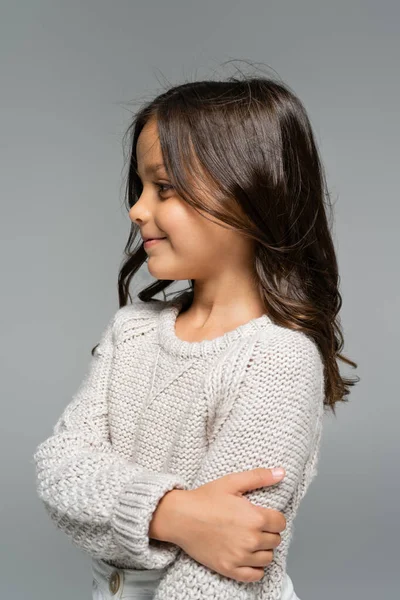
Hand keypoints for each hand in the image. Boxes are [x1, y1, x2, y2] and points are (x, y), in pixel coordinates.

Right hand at [169, 467, 285, 582]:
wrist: (180, 517)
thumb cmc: (204, 499)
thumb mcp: (232, 482)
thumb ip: (259, 477)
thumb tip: (281, 473)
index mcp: (254, 518)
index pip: (280, 523)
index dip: (274, 517)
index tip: (264, 515)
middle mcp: (250, 539)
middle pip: (275, 540)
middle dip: (268, 532)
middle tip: (255, 526)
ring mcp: (240, 557)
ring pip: (268, 558)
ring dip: (263, 549)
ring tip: (251, 540)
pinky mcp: (229, 568)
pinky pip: (255, 575)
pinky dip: (256, 568)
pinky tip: (248, 557)